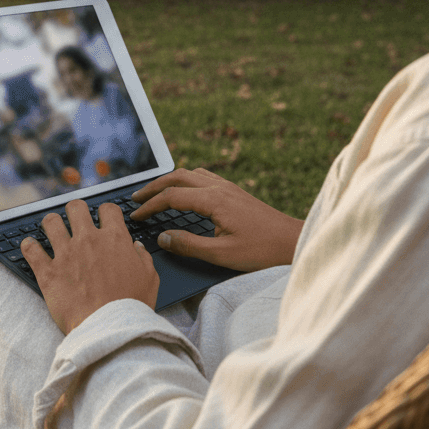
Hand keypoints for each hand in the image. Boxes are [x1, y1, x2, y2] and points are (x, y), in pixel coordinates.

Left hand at [21, 200, 159, 334]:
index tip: (103, 219)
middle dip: (76, 211)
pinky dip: (29, 246)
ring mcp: (66, 254)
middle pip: (76, 208)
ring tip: (53, 230)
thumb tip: (136, 246)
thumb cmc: (131, 307)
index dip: (106, 212)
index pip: (107, 209)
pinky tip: (31, 246)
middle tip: (76, 221)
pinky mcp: (48, 272)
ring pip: (51, 222)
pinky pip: (31, 249)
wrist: (108, 330)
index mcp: (114, 239)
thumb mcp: (149, 279)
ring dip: (51, 224)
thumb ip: (143, 257)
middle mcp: (88, 240)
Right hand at [130, 168, 303, 271]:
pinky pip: (203, 177)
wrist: (293, 241)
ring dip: (169, 181)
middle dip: (153, 187)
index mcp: (213, 200)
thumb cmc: (262, 250)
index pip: (171, 197)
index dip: (150, 206)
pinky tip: (184, 192)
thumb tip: (163, 237)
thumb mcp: (221, 255)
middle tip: (136, 199)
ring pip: (190, 173)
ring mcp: (228, 186)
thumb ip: (189, 245)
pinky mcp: (235, 191)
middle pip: (177, 177)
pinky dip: (185, 180)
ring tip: (154, 193)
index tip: (136, 216)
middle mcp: (219, 187)